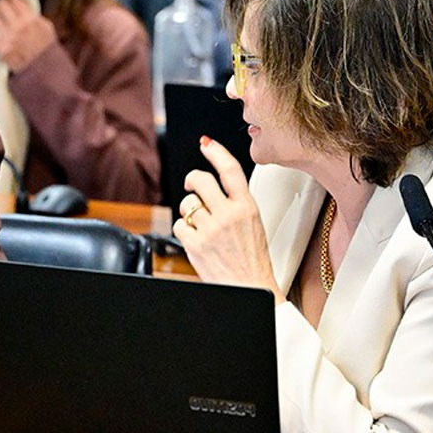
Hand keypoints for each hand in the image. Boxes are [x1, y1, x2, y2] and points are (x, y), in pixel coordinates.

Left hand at [0, 0, 56, 71]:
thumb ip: (36, 16)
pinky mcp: (0, 48)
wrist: (44, 73)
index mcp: (31, 19)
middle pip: (1, 4)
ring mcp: (9, 36)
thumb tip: (25, 6)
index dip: (10, 2)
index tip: (8, 6)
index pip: (15, 1)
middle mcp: (19, 26)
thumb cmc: (46, 52)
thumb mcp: (47, 29)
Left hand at [172, 137, 282, 300]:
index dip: (216, 151)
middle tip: (192, 185)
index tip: (206, 143)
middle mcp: (229, 215)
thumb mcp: (253, 223)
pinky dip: (184, 230)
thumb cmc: (252, 259)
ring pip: (187, 202)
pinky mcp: (195, 244)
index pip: (230, 169)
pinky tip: (195, 239)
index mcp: (247, 207)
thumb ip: (236, 203)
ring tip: (201, 224)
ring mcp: (211, 229)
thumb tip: (211, 186)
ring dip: (190, 211)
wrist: (251, 289)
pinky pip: (179, 224)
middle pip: (200, 179)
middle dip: (192, 179)